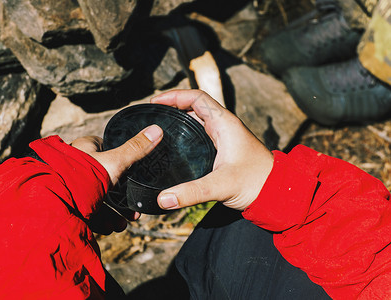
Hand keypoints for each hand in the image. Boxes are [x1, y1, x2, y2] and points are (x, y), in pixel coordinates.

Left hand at [70, 125, 162, 232]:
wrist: (56, 204)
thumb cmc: (82, 176)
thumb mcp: (115, 161)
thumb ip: (136, 149)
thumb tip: (157, 129)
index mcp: (84, 149)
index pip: (105, 148)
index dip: (121, 159)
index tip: (133, 173)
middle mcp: (76, 166)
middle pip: (105, 180)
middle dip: (120, 198)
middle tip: (132, 211)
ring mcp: (72, 187)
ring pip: (97, 199)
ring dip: (112, 213)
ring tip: (121, 224)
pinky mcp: (68, 205)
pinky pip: (87, 212)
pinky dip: (100, 220)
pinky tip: (109, 228)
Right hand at [151, 89, 273, 210]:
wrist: (277, 193)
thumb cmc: (256, 183)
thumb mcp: (222, 186)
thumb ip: (192, 193)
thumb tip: (163, 199)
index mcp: (225, 124)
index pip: (197, 97)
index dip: (175, 95)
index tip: (156, 101)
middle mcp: (224, 127)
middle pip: (194, 107)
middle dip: (172, 107)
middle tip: (152, 115)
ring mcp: (224, 138)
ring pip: (197, 121)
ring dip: (178, 120)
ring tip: (158, 127)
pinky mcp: (223, 150)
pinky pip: (200, 135)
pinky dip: (185, 134)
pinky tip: (173, 146)